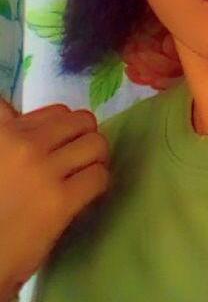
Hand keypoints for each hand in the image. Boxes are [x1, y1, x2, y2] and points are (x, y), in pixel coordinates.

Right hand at [0, 96, 109, 300]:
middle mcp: (25, 145)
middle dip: (87, 139)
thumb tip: (8, 105)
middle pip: (83, 122)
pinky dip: (98, 185)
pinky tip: (86, 195)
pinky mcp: (60, 201)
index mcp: (7, 133)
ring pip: (96, 145)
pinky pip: (98, 177)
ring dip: (97, 160)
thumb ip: (6, 129)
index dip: (67, 130)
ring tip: (85, 175)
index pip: (59, 112)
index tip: (64, 147)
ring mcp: (44, 171)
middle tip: (81, 160)